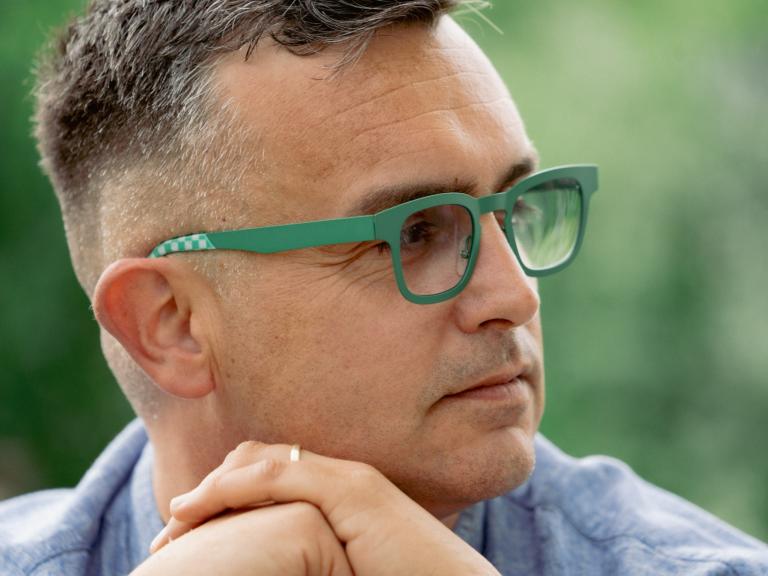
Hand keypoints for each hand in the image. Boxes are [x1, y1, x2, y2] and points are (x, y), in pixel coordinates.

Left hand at [150, 441, 499, 575]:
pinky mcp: (357, 491)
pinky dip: (232, 488)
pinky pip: (279, 477)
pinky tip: (196, 508)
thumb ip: (315, 559)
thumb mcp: (345, 569)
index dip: (224, 494)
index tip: (187, 529)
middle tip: (174, 527)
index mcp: (340, 496)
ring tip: (176, 521)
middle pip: (259, 460)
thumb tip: (283, 568)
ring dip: (212, 488)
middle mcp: (343, 477)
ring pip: (261, 464)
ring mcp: (350, 479)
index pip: (269, 474)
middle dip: (211, 488)